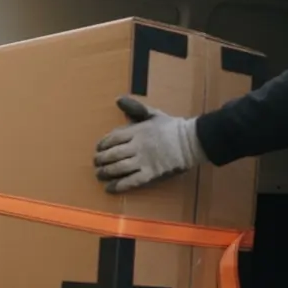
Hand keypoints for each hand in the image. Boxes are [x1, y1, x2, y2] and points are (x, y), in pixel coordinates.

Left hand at [93, 97, 207, 192]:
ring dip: (105, 172)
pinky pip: (131, 181)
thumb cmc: (171, 127)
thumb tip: (118, 99)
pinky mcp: (151, 174)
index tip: (98, 148)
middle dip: (100, 160)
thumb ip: (135, 108)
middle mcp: (138, 146)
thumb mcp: (153, 114)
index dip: (102, 144)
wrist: (192, 141)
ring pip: (118, 168)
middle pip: (112, 154)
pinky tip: (110, 188)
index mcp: (137, 131)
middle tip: (96, 163)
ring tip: (99, 174)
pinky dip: (118, 186)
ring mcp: (144, 161)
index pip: (112, 138)